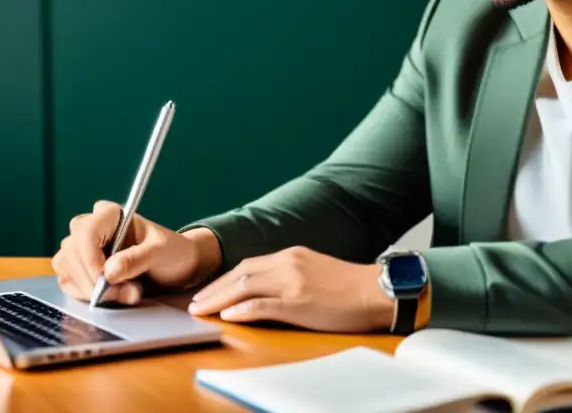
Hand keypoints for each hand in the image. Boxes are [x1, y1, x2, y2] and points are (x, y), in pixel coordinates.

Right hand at [51, 200, 219, 304]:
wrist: (174, 267)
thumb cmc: (170, 251)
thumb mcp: (161, 251)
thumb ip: (137, 259)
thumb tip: (108, 271)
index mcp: (110, 214)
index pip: (86, 231)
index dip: (91, 257)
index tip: (106, 279)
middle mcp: (90, 227)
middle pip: (72, 252)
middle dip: (95, 280)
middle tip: (127, 294)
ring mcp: (81, 248)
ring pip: (67, 269)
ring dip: (92, 290)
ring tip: (127, 295)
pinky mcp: (78, 269)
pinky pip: (68, 283)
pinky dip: (86, 296)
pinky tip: (112, 298)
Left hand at [187, 246, 393, 332]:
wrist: (378, 291)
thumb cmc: (350, 286)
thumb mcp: (316, 270)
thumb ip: (291, 274)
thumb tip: (267, 288)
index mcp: (292, 255)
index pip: (248, 265)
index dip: (223, 279)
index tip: (207, 291)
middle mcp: (289, 263)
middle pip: (240, 274)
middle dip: (213, 289)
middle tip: (193, 303)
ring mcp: (293, 282)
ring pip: (245, 287)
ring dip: (218, 299)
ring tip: (200, 311)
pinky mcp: (300, 302)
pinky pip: (263, 305)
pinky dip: (242, 310)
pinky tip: (228, 316)